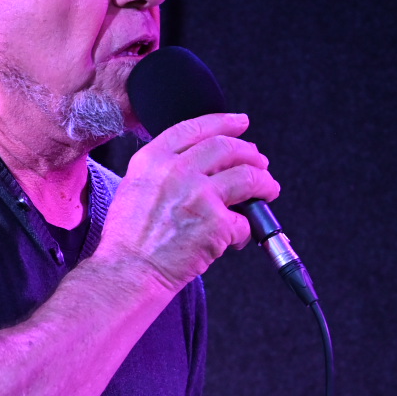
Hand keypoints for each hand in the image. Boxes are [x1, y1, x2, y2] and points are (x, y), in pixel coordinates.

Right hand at [97, 112, 279, 292]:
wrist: (128, 273)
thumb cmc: (128, 242)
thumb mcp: (133, 189)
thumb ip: (162, 172)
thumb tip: (198, 170)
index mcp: (152, 160)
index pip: (194, 129)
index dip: (223, 123)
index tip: (240, 122)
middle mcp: (176, 170)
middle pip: (226, 148)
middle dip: (250, 153)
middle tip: (260, 163)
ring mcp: (199, 194)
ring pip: (247, 177)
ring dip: (264, 183)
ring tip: (269, 190)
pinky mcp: (217, 222)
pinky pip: (245, 221)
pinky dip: (246, 231)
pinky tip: (237, 239)